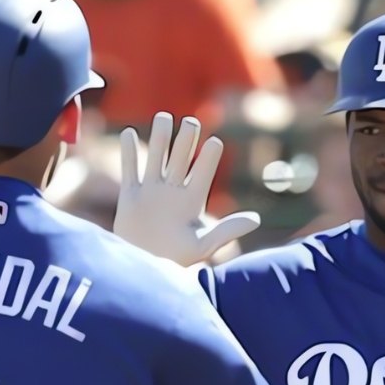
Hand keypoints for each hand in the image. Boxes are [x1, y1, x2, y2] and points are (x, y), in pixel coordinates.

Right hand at [113, 112, 259, 266]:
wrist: (146, 267)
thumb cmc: (178, 259)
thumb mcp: (204, 245)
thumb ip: (227, 230)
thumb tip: (256, 220)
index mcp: (193, 200)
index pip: (203, 171)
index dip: (209, 157)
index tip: (216, 143)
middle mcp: (173, 190)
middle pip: (180, 157)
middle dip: (186, 140)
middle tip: (191, 123)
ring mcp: (152, 191)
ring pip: (156, 156)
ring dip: (159, 137)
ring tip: (163, 117)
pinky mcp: (130, 196)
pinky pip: (130, 169)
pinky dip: (128, 152)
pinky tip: (129, 133)